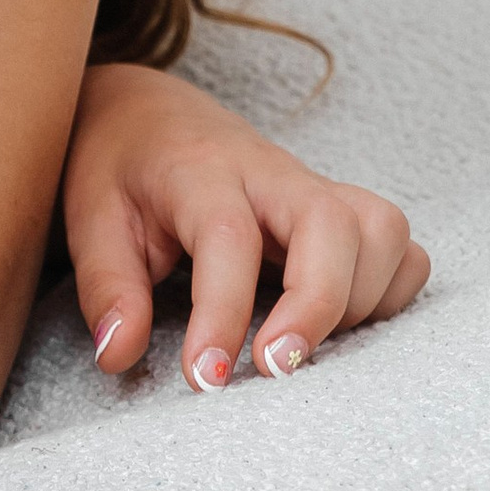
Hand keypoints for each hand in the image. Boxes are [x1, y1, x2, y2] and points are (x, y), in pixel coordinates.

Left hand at [62, 60, 429, 390]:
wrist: (148, 111)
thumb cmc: (119, 166)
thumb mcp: (90, 217)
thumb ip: (106, 287)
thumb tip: (120, 355)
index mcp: (201, 169)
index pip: (229, 236)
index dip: (224, 313)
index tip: (206, 380)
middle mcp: (271, 172)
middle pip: (333, 222)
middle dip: (318, 306)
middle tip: (275, 369)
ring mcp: (313, 187)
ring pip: (382, 229)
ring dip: (359, 300)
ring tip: (302, 342)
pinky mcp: (339, 208)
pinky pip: (399, 246)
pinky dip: (388, 293)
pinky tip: (338, 324)